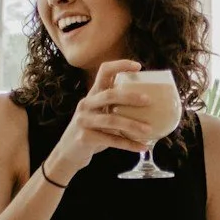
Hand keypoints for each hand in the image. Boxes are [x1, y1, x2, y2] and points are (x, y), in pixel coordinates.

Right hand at [41, 59, 160, 182]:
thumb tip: (150, 106)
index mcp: (92, 95)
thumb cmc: (92, 132)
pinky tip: (143, 146)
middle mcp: (86, 104)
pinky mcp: (85, 138)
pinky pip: (111, 140)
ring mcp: (84, 121)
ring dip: (133, 124)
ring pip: (111, 120)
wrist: (68, 154)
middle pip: (109, 94)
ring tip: (149, 129)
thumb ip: (116, 108)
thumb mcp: (100, 115)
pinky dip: (129, 144)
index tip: (139, 67)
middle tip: (148, 100)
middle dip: (130, 96)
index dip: (120, 65)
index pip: (104, 72)